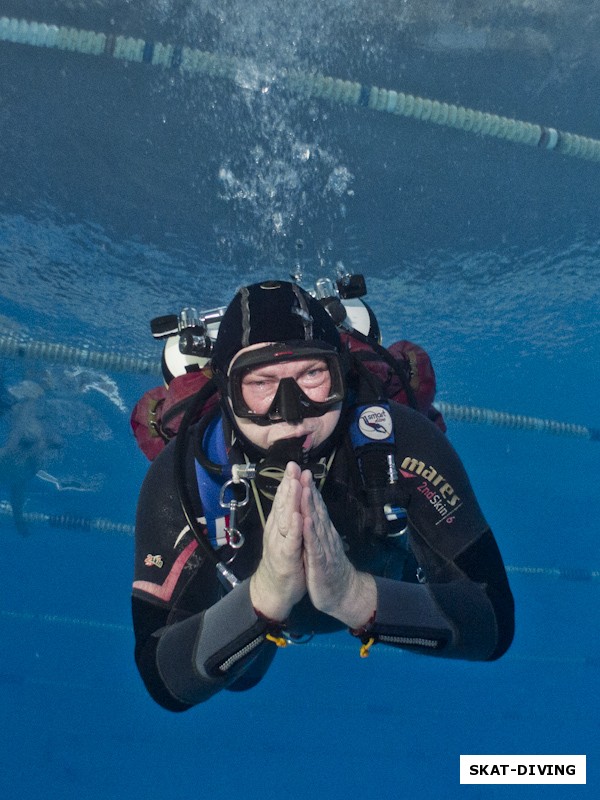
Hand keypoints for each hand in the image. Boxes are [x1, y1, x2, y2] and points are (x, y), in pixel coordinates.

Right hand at [249, 462, 305, 621]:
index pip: (283, 499)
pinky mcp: (286, 557)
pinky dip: (293, 528)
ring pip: (285, 518)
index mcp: (279, 524)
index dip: (288, 481)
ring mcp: (280, 543)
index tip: (293, 464)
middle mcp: (277, 530)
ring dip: (290, 500)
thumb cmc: (284, 561)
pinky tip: (297, 516)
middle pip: (282, 503)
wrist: (274, 591)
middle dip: (288, 484)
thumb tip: (291, 498)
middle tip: (292, 466)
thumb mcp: (287, 536)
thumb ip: (288, 518)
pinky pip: (291, 540)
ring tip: (294, 483)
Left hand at [300, 470, 376, 628]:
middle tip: (302, 470)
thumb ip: (320, 528)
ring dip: (310, 505)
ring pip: (316, 524)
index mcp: (323, 532)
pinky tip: (306, 521)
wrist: (344, 594)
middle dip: (308, 490)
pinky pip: (315, 546)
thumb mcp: (323, 545)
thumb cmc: (330, 569)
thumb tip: (315, 510)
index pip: (316, 507)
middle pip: (316, 510)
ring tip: (304, 488)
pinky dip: (310, 533)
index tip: (302, 471)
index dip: (309, 489)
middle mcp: (325, 536)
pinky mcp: (320, 563)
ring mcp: (324, 548)